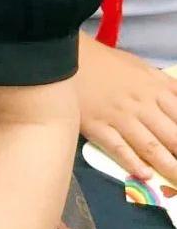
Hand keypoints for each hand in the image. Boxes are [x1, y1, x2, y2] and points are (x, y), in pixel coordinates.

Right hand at [77, 34, 176, 182]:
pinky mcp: (97, 126)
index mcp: (155, 89)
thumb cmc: (106, 62)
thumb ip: (167, 86)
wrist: (63, 54)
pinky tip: (144, 175)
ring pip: (150, 147)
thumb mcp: (142, 67)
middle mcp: (141, 105)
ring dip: (168, 167)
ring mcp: (118, 117)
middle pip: (173, 137)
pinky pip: (117, 147)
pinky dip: (132, 162)